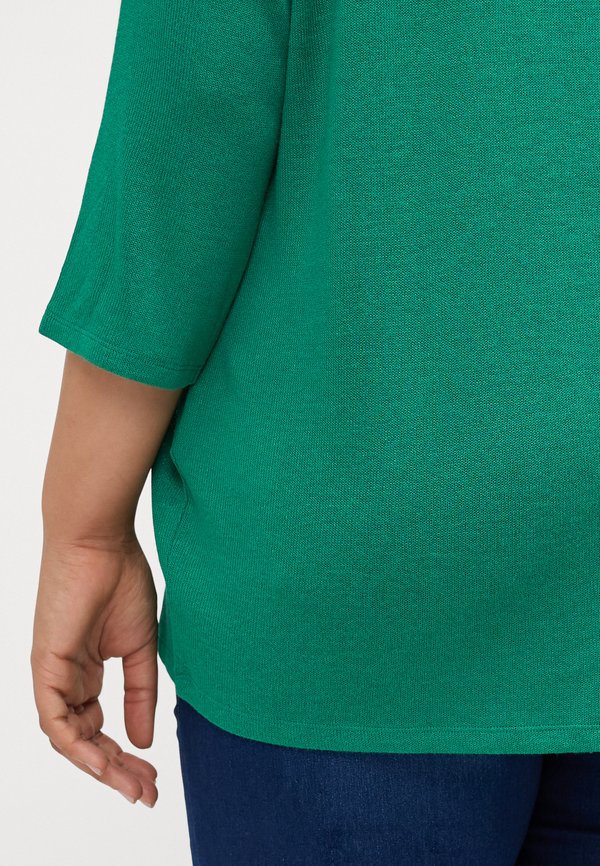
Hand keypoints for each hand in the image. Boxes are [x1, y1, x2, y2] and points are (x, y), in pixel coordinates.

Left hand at [30, 534, 158, 807]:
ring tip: (134, 784)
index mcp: (85, 672)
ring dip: (101, 766)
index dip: (124, 757)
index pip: (99, 728)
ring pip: (69, 738)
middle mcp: (64, 679)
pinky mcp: (45, 666)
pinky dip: (79, 745)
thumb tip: (144, 740)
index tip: (154, 775)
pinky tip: (105, 760)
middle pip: (85, 741)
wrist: (100, 540)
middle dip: (116, 771)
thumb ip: (140, 694)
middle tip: (148, 791)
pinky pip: (56, 719)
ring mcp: (53, 674)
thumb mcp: (141, 647)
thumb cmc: (121, 578)